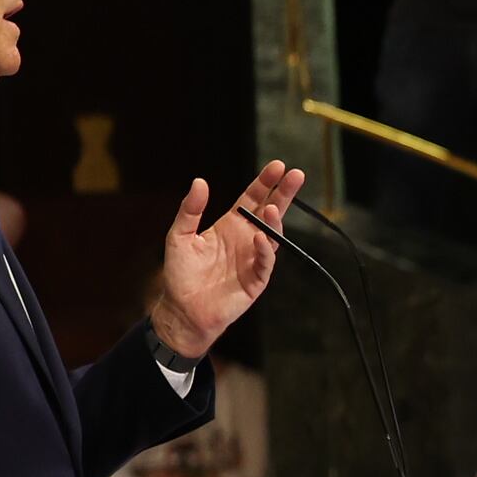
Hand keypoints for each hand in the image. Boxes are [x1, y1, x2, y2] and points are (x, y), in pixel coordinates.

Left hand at [153, 160, 305, 358]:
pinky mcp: (256, 280)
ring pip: (272, 235)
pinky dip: (264, 249)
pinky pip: (264, 261)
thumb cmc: (180, 274)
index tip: (277, 166)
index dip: (264, 183)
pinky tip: (261, 237)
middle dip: (284, 193)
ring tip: (274, 207)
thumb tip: (200, 182)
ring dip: (275, 220)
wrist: (183, 310)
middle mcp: (246, 239)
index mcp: (230, 226)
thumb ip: (190, 210)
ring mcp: (253, 258)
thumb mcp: (179, 236)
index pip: (252, 199)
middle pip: (270, 211)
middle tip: (296, 175)